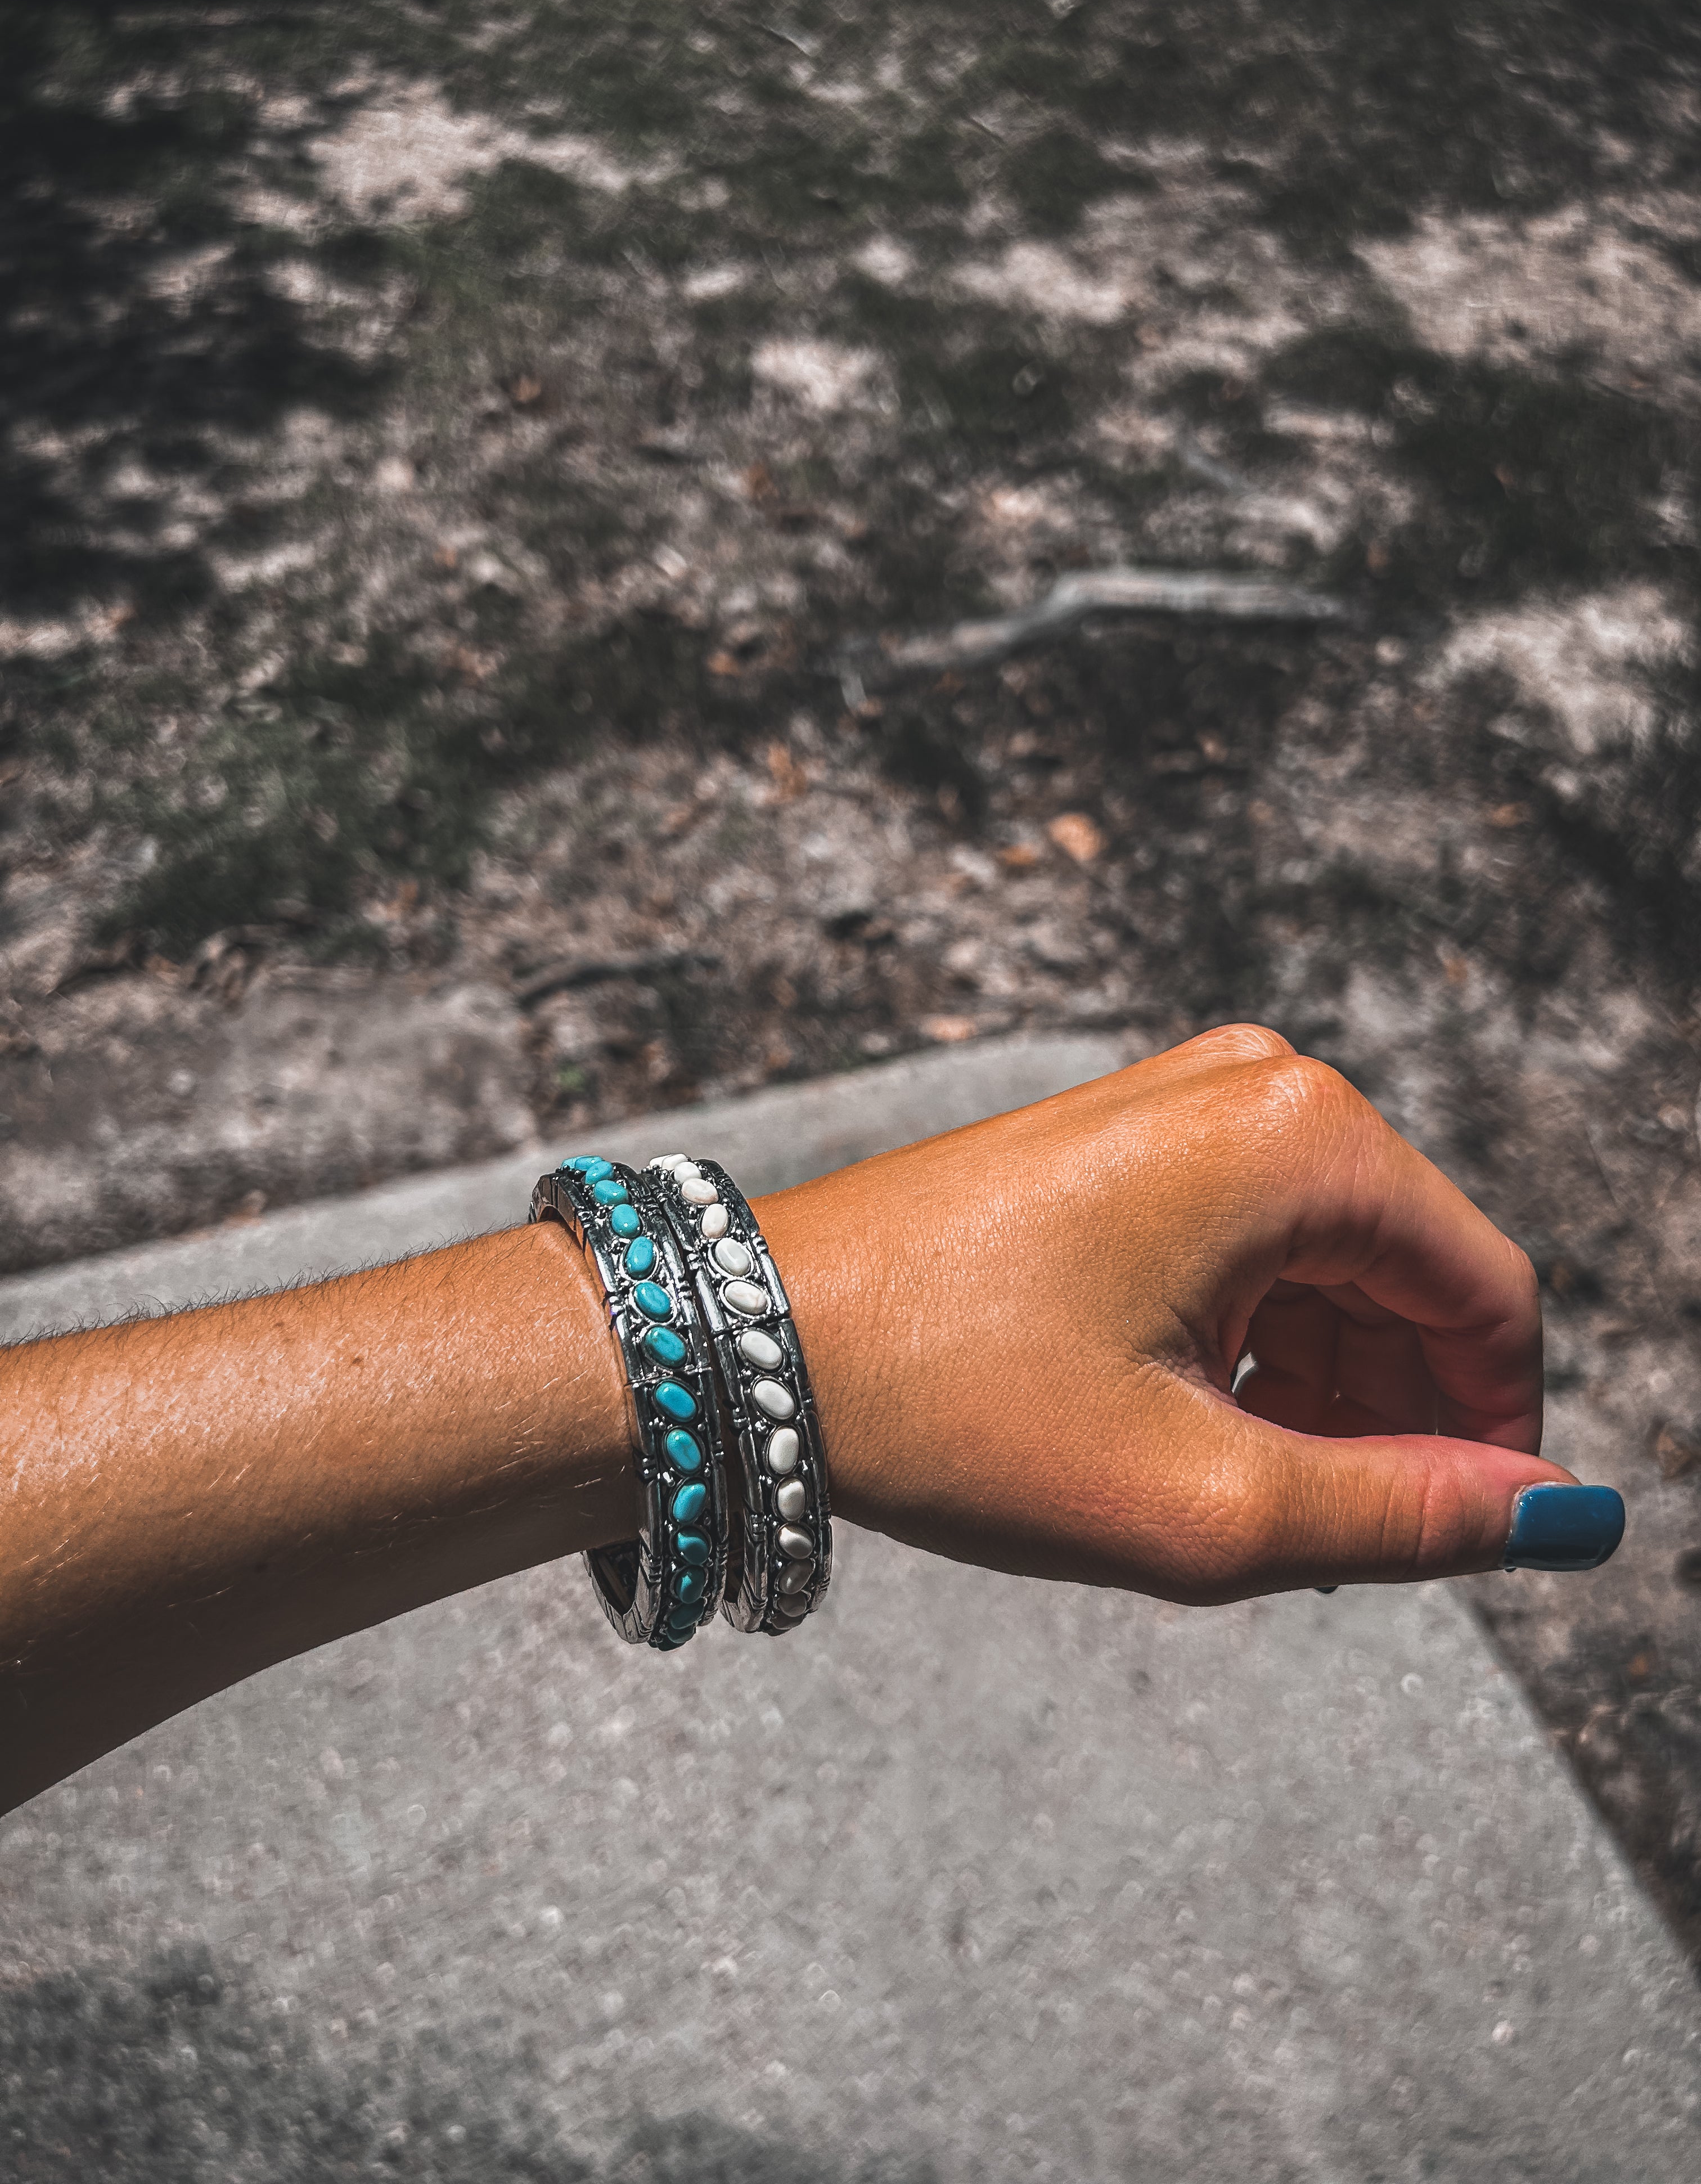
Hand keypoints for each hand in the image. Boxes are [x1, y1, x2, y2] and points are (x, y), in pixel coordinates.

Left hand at [761, 1025, 1608, 1599]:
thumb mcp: (1203, 1501)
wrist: (750, 1336)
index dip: (1492, 1437)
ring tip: (1219, 1493)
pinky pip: (1248, 1248)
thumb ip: (1405, 1514)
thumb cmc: (956, 1407)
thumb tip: (1561, 1516)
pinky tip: (1176, 1428)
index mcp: (1303, 1139)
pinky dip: (1246, 1348)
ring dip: (1312, 1394)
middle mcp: (1259, 1084)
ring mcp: (1183, 1099)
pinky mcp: (1126, 1136)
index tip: (1442, 1543)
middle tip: (1302, 1541)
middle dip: (1387, 1419)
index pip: (1489, 1300)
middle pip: (1410, 1281)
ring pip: (1328, 1273)